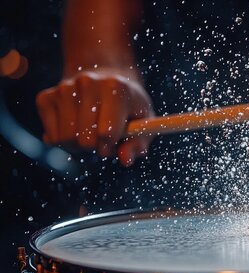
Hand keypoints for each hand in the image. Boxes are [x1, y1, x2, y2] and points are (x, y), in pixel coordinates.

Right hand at [36, 70, 153, 165]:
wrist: (106, 77)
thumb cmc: (129, 106)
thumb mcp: (143, 122)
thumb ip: (138, 143)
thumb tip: (125, 160)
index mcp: (115, 88)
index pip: (106, 133)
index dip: (110, 146)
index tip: (113, 142)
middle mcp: (87, 83)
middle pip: (85, 139)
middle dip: (94, 147)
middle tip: (101, 139)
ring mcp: (64, 88)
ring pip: (65, 140)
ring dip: (78, 147)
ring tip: (89, 135)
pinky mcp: (46, 97)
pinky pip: (51, 137)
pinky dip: (63, 141)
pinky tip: (74, 129)